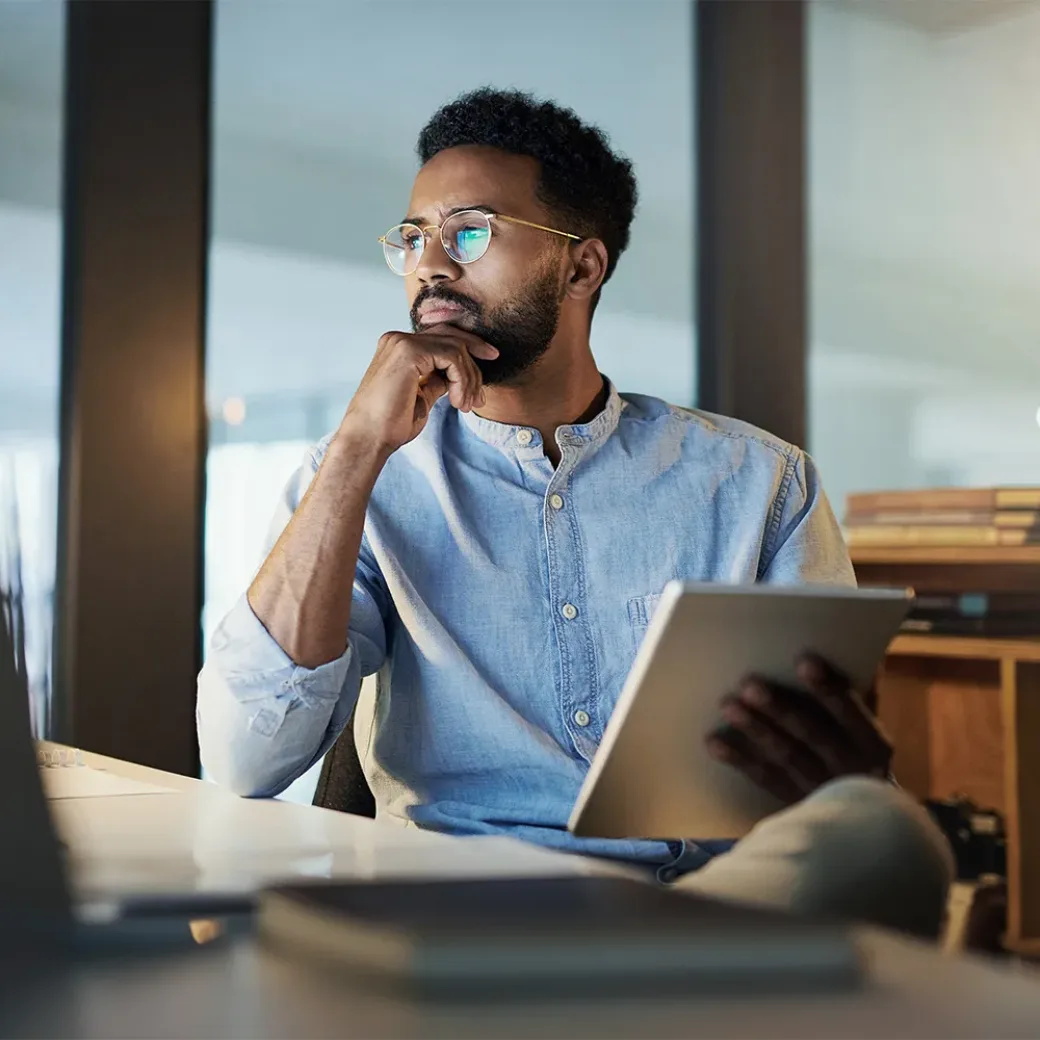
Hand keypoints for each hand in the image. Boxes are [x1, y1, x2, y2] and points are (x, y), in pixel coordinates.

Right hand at [342, 325, 498, 452]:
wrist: (369, 439)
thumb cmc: (390, 425)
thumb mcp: (421, 398)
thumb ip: (435, 381)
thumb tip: (453, 377)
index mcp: (398, 348)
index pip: (442, 337)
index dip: (470, 348)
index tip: (490, 363)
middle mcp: (398, 339)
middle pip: (451, 336)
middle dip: (475, 363)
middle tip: (481, 398)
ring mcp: (402, 342)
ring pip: (456, 348)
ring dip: (469, 380)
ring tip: (466, 407)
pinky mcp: (409, 351)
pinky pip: (452, 357)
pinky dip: (462, 380)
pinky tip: (457, 402)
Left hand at [705, 653, 891, 805]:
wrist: (863, 820)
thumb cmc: (859, 757)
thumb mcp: (867, 729)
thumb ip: (855, 693)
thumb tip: (848, 651)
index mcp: (872, 743)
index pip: (852, 712)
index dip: (828, 688)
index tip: (803, 660)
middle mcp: (850, 767)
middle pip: (814, 734)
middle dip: (781, 708)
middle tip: (749, 683)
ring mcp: (821, 788)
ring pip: (787, 756)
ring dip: (756, 729)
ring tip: (728, 705)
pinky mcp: (795, 803)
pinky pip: (764, 780)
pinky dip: (739, 759)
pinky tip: (714, 742)